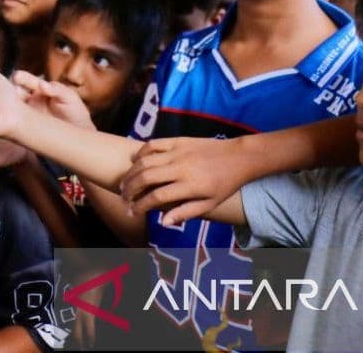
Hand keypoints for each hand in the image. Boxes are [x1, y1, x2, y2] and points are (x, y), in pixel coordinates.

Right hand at [13, 71, 94, 128]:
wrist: (79, 137)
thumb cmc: (76, 114)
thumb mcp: (70, 98)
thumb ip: (58, 90)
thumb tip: (42, 84)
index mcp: (41, 89)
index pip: (29, 81)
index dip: (22, 78)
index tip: (16, 76)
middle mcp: (31, 99)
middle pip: (17, 92)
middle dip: (11, 90)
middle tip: (11, 92)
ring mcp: (26, 113)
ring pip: (13, 106)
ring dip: (10, 105)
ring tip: (9, 106)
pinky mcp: (25, 126)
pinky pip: (16, 121)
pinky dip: (11, 119)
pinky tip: (10, 118)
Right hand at [119, 136, 247, 224]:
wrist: (239, 157)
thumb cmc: (224, 184)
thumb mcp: (209, 204)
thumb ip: (185, 213)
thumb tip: (162, 222)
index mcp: (190, 186)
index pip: (156, 197)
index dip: (140, 206)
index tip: (132, 212)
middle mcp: (181, 168)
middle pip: (145, 178)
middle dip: (130, 189)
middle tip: (124, 198)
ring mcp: (178, 152)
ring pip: (145, 161)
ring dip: (131, 173)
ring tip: (125, 183)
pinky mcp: (178, 140)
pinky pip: (153, 144)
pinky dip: (140, 153)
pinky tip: (135, 162)